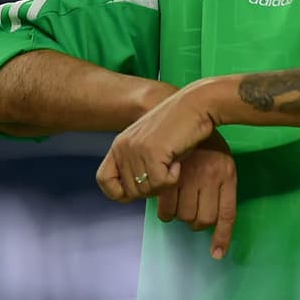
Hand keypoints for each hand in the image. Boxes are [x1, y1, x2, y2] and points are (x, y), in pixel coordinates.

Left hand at [96, 84, 215, 202]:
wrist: (196, 105)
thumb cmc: (180, 127)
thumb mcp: (150, 145)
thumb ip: (137, 164)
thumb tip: (131, 194)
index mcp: (119, 145)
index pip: (103, 180)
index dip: (119, 192)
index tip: (141, 186)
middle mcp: (123, 147)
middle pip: (130, 191)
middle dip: (151, 189)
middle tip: (165, 173)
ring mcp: (136, 150)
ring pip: (146, 189)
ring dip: (164, 183)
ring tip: (172, 164)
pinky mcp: (152, 152)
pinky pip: (160, 183)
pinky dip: (173, 178)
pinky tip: (178, 163)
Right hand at [157, 130, 237, 259]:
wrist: (190, 106)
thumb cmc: (208, 141)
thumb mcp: (223, 162)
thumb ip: (221, 191)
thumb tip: (215, 230)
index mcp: (227, 172)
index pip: (227, 214)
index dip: (222, 236)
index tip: (216, 255)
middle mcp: (210, 174)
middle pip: (202, 220)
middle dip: (194, 221)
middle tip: (190, 208)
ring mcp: (187, 173)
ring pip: (183, 215)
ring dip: (178, 216)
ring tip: (177, 202)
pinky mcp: (165, 173)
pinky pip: (165, 206)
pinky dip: (164, 211)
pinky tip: (163, 199)